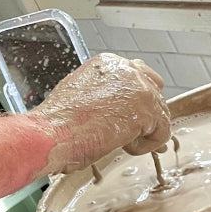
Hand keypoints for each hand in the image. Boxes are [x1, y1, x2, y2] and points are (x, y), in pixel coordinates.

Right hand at [31, 53, 170, 174]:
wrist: (49, 134)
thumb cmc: (53, 124)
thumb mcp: (75, 98)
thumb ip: (100, 97)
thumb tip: (110, 112)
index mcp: (106, 64)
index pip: (134, 77)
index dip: (129, 101)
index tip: (118, 117)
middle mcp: (125, 70)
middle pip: (153, 89)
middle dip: (142, 112)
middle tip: (123, 131)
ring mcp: (139, 89)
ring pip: (159, 112)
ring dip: (141, 131)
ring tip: (118, 142)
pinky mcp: (146, 110)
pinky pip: (162, 132)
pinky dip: (147, 145)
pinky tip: (124, 147)